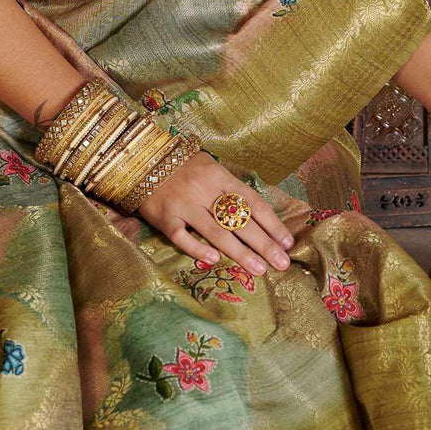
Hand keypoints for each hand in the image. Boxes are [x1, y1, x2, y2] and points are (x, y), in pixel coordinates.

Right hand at [135, 148, 295, 275]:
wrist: (142, 161)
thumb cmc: (182, 167)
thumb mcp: (210, 168)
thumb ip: (229, 189)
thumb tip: (257, 214)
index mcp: (220, 176)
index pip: (253, 202)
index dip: (272, 223)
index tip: (288, 242)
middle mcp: (205, 190)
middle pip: (240, 220)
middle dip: (265, 243)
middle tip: (282, 263)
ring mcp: (184, 204)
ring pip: (216, 232)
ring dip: (240, 253)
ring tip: (260, 269)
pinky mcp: (165, 217)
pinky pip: (182, 236)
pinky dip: (197, 248)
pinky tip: (213, 259)